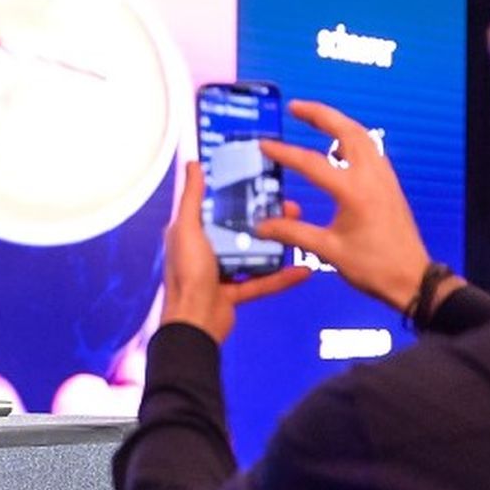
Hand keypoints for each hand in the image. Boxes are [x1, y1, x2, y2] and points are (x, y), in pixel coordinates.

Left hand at [163, 159, 309, 342]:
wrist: (194, 324)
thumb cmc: (185, 276)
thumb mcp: (187, 229)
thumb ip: (191, 198)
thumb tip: (193, 164)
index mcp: (191, 232)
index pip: (216, 206)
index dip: (237, 194)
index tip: (262, 181)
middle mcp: (205, 250)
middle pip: (240, 228)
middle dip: (266, 217)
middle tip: (290, 205)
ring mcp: (220, 272)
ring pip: (254, 253)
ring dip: (276, 243)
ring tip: (300, 228)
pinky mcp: (234, 293)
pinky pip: (262, 282)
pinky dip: (281, 277)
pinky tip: (303, 270)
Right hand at [256, 101, 455, 313]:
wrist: (412, 279)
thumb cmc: (373, 267)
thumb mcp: (328, 251)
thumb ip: (293, 234)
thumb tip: (261, 226)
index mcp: (354, 192)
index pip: (313, 162)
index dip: (285, 152)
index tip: (264, 144)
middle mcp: (372, 177)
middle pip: (347, 131)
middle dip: (320, 115)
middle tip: (295, 107)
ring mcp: (385, 178)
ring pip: (362, 136)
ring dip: (339, 122)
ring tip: (316, 119)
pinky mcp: (390, 185)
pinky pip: (371, 150)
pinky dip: (353, 138)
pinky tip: (340, 146)